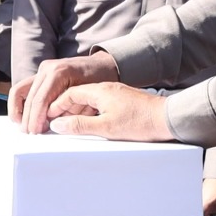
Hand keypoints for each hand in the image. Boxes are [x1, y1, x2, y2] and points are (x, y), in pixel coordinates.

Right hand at [9, 52, 119, 133]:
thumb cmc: (102, 78)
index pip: (41, 99)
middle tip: (31, 133)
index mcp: (60, 72)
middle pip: (30, 97)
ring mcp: (43, 70)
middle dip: (29, 118)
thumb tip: (57, 126)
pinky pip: (25, 88)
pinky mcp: (42, 74)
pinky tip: (23, 117)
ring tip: (25, 126)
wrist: (104, 64)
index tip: (36, 132)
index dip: (37, 118)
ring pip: (21, 91)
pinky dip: (22, 103)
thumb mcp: (93, 97)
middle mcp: (48, 68)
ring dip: (20, 111)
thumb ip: (76, 112)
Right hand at [44, 82, 172, 140]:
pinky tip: (88, 122)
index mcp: (99, 90)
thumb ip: (80, 125)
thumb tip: (58, 124)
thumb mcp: (107, 127)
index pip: (68, 94)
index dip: (55, 106)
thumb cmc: (141, 122)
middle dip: (61, 108)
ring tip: (66, 124)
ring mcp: (114, 93)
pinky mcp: (122, 100)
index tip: (46, 119)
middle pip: (75, 94)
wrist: (169, 118)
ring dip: (74, 110)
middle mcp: (105, 88)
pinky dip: (87, 111)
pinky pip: (97, 102)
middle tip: (51, 122)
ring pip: (86, 99)